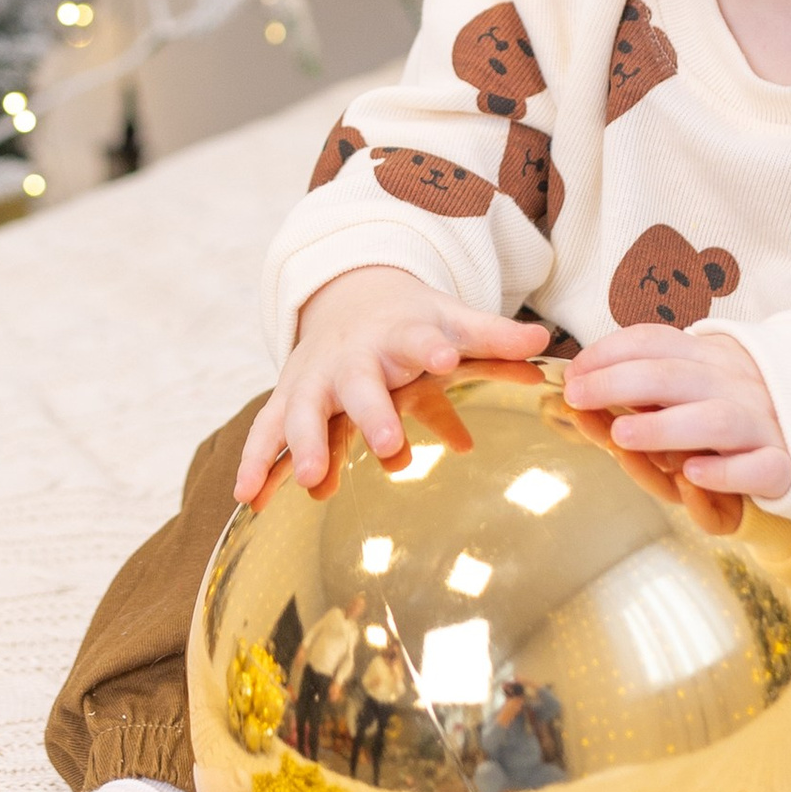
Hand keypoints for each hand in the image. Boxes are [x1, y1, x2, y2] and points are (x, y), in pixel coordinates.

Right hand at [235, 269, 548, 500]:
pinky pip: (265, 430)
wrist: (349, 295)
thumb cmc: (411, 321)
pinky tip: (247, 496)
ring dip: (306, 442)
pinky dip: (254, 461)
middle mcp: (352, 356)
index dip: (430, 347)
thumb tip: (544, 345)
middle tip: (387, 443)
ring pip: (303, 408)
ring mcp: (315, 378)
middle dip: (370, 412)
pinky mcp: (288, 398)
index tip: (444, 357)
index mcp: (397, 333)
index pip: (417, 338)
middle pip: (358, 383)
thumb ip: (493, 336)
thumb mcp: (452, 320)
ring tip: (312, 478)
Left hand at [557, 323, 790, 498]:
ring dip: (665, 426)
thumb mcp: (699, 381)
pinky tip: (694, 474)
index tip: (573, 371)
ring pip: (714, 419)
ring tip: (622, 436)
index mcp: (712, 358)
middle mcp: (735, 385)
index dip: (609, 352)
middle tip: (577, 396)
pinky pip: (760, 466)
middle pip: (674, 376)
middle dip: (618, 382)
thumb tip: (582, 382)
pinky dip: (727, 470)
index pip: (655, 341)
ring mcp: (762, 424)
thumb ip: (652, 381)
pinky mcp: (785, 465)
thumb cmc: (738, 410)